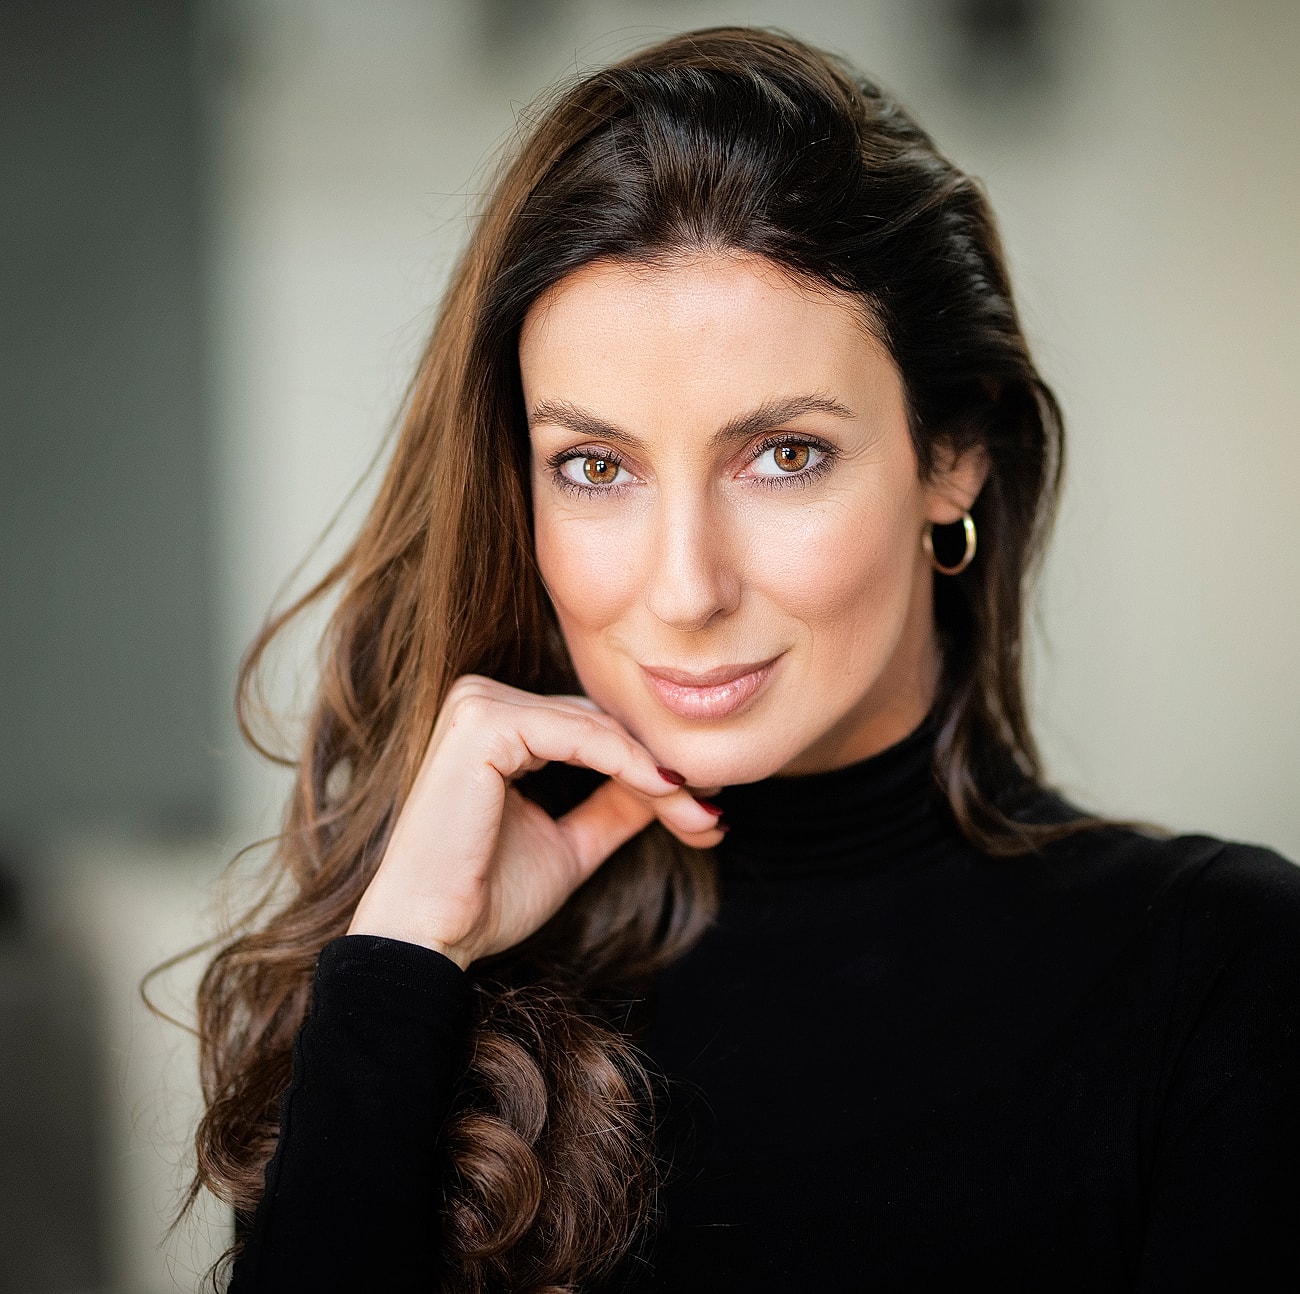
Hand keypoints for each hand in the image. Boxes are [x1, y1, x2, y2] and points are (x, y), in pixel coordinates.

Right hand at [347, 674, 724, 967]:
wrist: (432, 939)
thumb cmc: (485, 897)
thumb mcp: (570, 843)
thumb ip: (614, 808)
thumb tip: (676, 786)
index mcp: (495, 723)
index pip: (592, 729)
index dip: (650, 766)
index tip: (707, 805)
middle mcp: (481, 700)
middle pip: (599, 725)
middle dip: (661, 771)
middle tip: (713, 812)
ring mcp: (477, 705)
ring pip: (597, 729)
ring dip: (654, 772)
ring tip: (699, 813)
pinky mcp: (482, 724)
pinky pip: (578, 736)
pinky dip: (627, 764)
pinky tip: (664, 791)